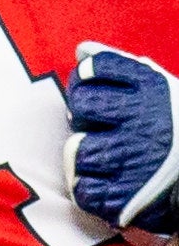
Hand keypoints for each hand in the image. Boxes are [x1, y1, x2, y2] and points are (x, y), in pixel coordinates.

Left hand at [70, 43, 178, 244]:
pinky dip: (90, 188)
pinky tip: (111, 183)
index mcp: (153, 90)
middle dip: (84, 115)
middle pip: (81, 104)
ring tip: (113, 158)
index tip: (96, 92)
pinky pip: (82, 188)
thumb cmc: (175, 129)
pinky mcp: (124, 196)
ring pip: (76, 149)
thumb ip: (119, 66)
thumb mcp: (160, 90)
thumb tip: (82, 50)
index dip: (86, 79)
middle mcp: (144, 120)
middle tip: (104, 127)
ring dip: (87, 156)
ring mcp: (134, 158)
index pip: (95, 69)